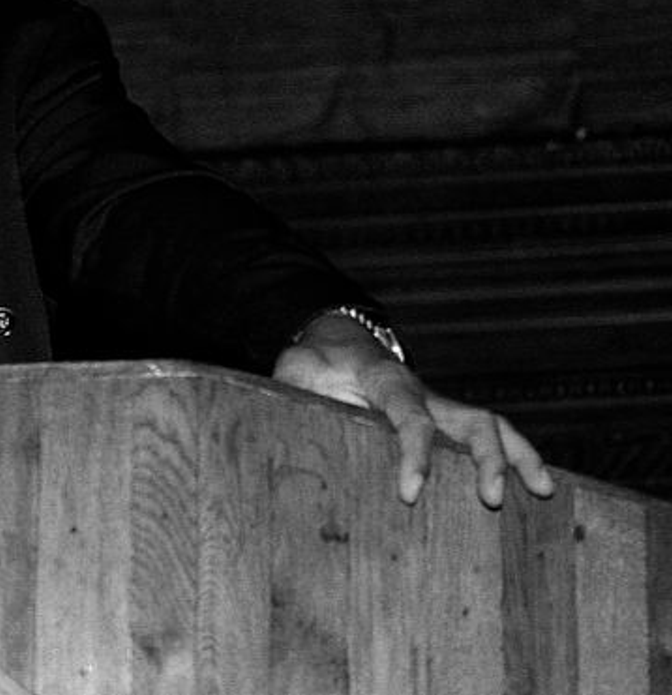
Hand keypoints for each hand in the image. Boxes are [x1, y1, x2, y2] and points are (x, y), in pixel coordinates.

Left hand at [272, 313, 554, 507]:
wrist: (334, 341)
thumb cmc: (313, 363)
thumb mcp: (295, 372)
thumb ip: (299, 393)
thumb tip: (294, 424)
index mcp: (385, 381)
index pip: (410, 418)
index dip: (414, 455)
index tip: (411, 493)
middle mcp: (423, 392)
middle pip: (471, 418)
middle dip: (488, 458)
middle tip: (493, 498)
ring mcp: (440, 404)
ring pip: (491, 424)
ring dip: (520, 456)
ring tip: (545, 491)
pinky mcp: (445, 419)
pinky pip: (488, 433)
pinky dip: (517, 456)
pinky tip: (538, 486)